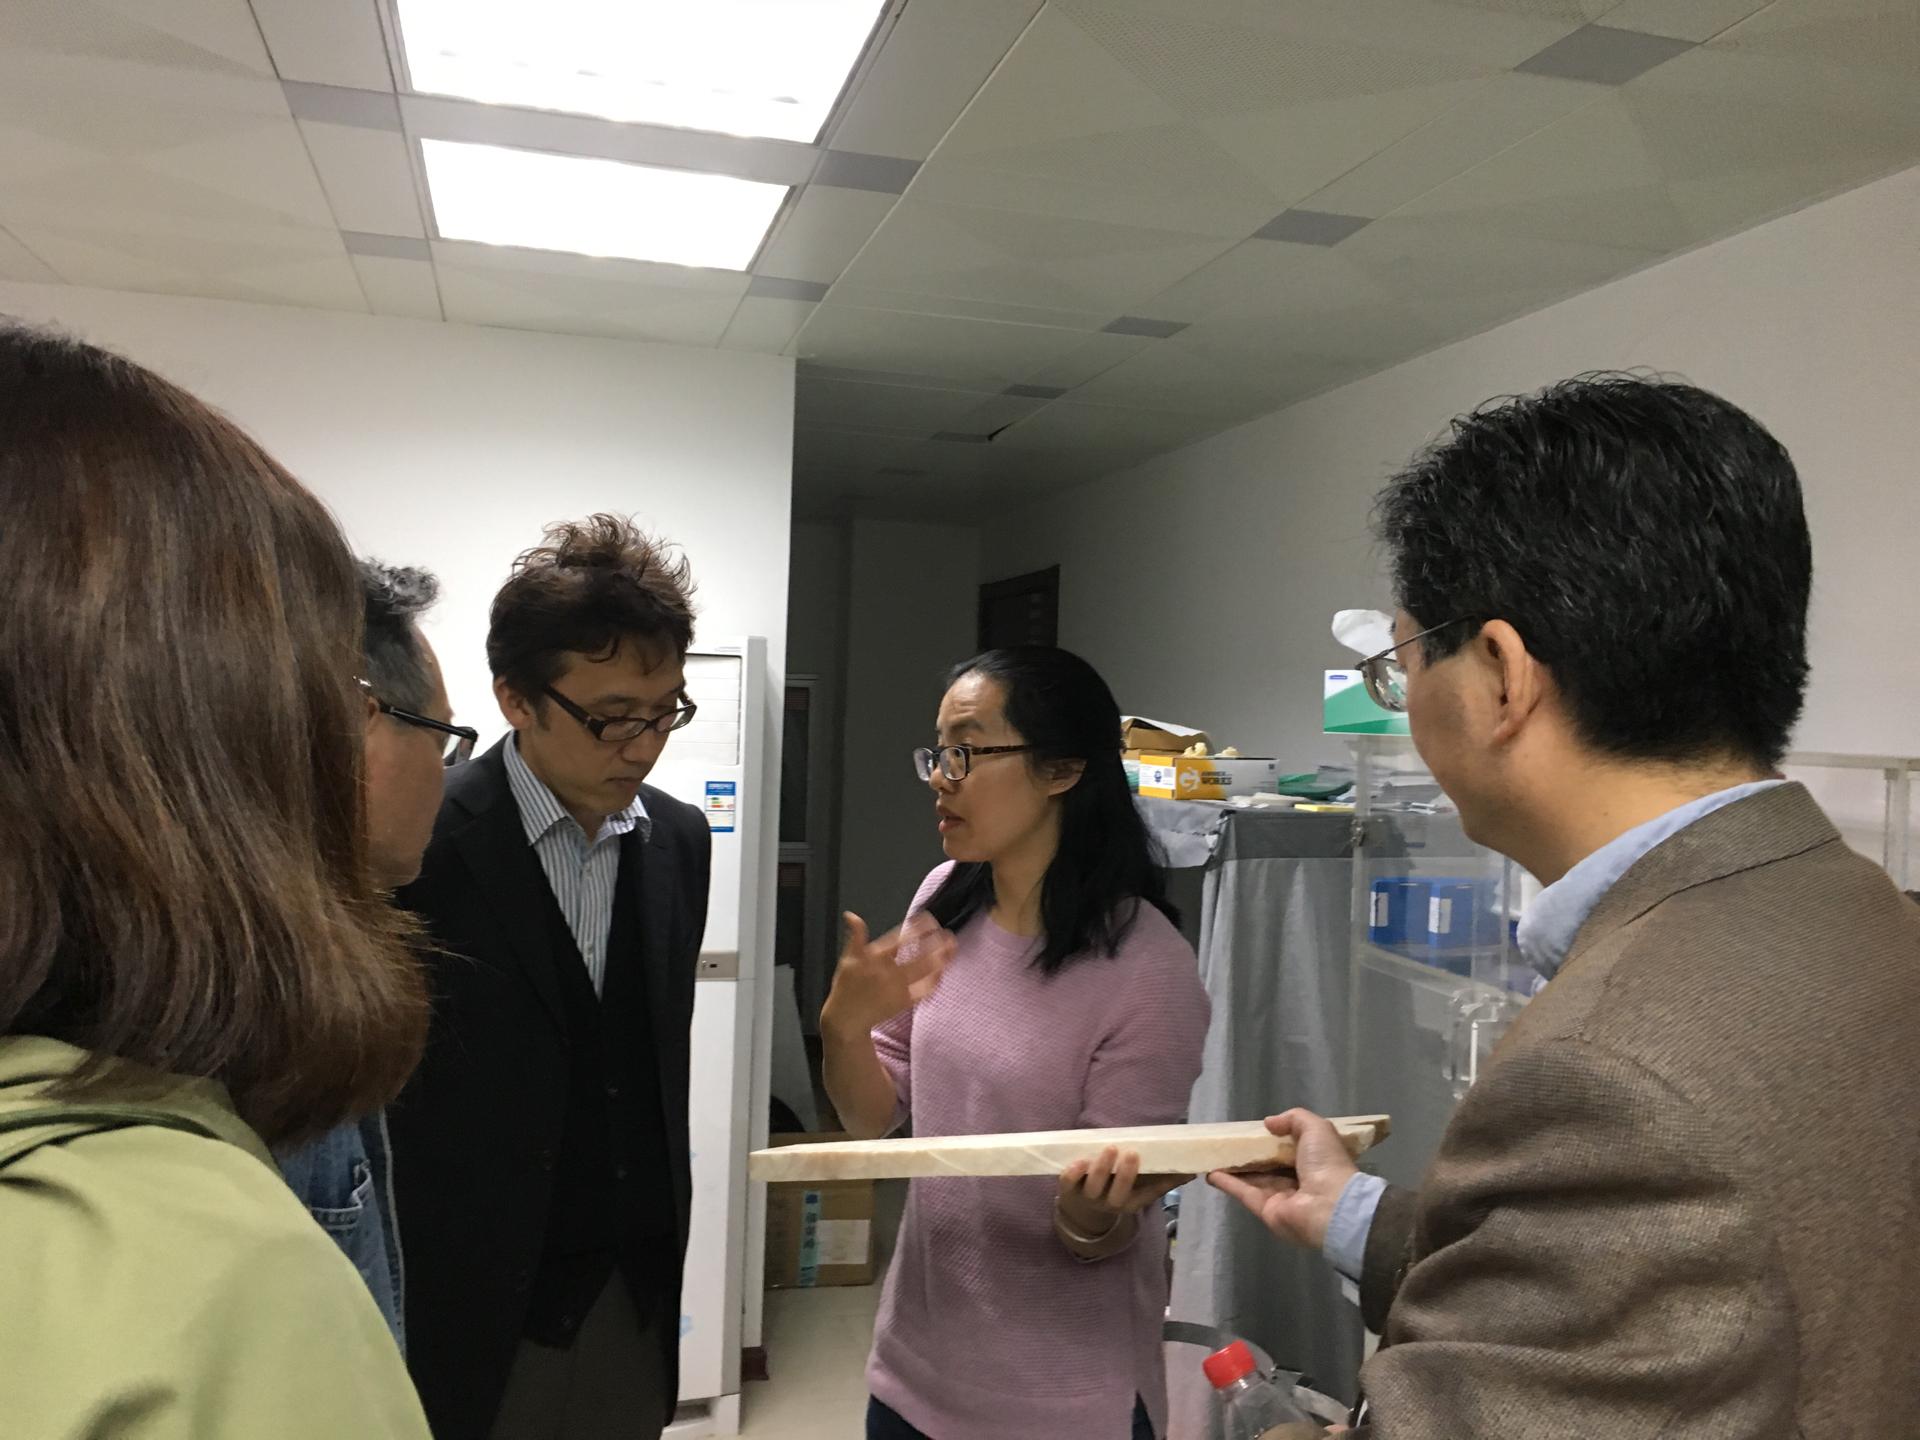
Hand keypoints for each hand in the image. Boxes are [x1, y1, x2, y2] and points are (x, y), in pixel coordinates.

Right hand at [820, 912, 952, 1037]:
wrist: (846, 1019)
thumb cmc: (847, 987)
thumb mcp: (847, 958)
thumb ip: (855, 935)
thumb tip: (851, 915)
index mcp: (874, 958)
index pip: (900, 939)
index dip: (916, 928)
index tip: (928, 919)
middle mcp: (888, 972)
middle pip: (918, 956)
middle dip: (935, 944)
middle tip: (947, 933)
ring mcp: (897, 989)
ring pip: (924, 972)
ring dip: (940, 959)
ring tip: (951, 947)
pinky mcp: (903, 1003)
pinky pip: (924, 990)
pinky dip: (935, 979)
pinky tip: (943, 969)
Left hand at [1056, 1146, 1189, 1233]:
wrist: (1082, 1210)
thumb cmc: (1118, 1190)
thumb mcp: (1140, 1188)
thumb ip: (1162, 1178)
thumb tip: (1193, 1170)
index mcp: (1132, 1202)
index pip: (1146, 1195)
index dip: (1156, 1183)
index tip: (1164, 1164)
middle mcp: (1111, 1204)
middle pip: (1118, 1195)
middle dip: (1125, 1175)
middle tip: (1131, 1153)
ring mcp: (1088, 1198)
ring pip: (1094, 1188)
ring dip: (1101, 1169)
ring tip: (1110, 1148)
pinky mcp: (1068, 1190)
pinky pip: (1068, 1183)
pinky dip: (1073, 1172)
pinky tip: (1080, 1159)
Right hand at [1207, 1109, 1356, 1250]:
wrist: (1330, 1205)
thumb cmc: (1326, 1163)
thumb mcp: (1316, 1128)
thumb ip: (1293, 1119)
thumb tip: (1268, 1123)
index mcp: (1314, 1162)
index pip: (1290, 1151)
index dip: (1274, 1141)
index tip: (1256, 1132)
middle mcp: (1297, 1181)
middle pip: (1269, 1167)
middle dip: (1252, 1157)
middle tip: (1230, 1144)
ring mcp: (1281, 1198)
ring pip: (1254, 1180)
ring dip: (1235, 1170)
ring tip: (1214, 1157)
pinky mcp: (1265, 1211)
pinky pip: (1245, 1193)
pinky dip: (1228, 1183)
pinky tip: (1211, 1173)